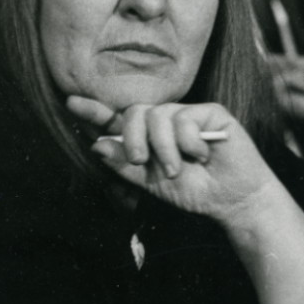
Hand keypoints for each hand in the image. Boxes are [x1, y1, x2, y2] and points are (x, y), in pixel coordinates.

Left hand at [67, 97, 280, 226]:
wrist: (234, 200)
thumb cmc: (196, 192)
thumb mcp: (153, 183)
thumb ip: (126, 165)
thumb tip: (96, 145)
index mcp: (149, 139)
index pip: (118, 121)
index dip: (95, 112)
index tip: (70, 102)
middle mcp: (166, 122)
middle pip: (134, 113)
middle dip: (132, 140)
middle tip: (143, 162)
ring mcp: (187, 115)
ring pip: (157, 116)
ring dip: (163, 149)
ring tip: (178, 169)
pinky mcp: (209, 113)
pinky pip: (184, 119)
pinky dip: (188, 144)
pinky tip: (203, 156)